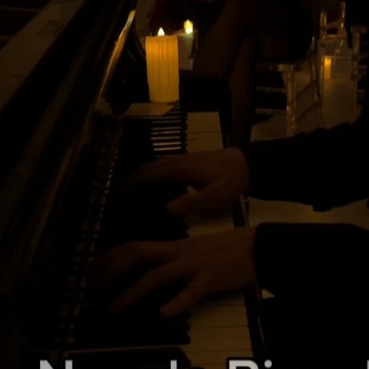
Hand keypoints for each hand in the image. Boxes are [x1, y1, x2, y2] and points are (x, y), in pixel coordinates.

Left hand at [91, 229, 256, 316]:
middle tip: (93, 288)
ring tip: (114, 308)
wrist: (259, 247)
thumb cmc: (228, 250)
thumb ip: (174, 257)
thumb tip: (152, 269)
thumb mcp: (195, 250)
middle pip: (138, 254)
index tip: (91, 269)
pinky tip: (163, 312)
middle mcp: (179, 253)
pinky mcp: (210, 280)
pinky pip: (191, 292)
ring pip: (156, 276)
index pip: (135, 246)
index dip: (110, 256)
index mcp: (175, 246)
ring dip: (132, 292)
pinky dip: (176, 302)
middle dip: (111, 270)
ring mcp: (194, 266)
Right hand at [125, 148, 249, 215]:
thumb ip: (190, 203)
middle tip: (120, 191)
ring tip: (131, 184)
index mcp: (181, 170)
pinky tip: (155, 178)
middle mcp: (179, 161)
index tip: (121, 193)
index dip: (134, 184)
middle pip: (150, 167)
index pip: (151, 176)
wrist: (249, 163)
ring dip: (142, 172)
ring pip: (156, 163)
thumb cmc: (231, 181)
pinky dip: (153, 169)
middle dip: (133, 178)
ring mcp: (184, 158)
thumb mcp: (214, 197)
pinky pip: (165, 162)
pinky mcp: (190, 158)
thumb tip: (166, 210)